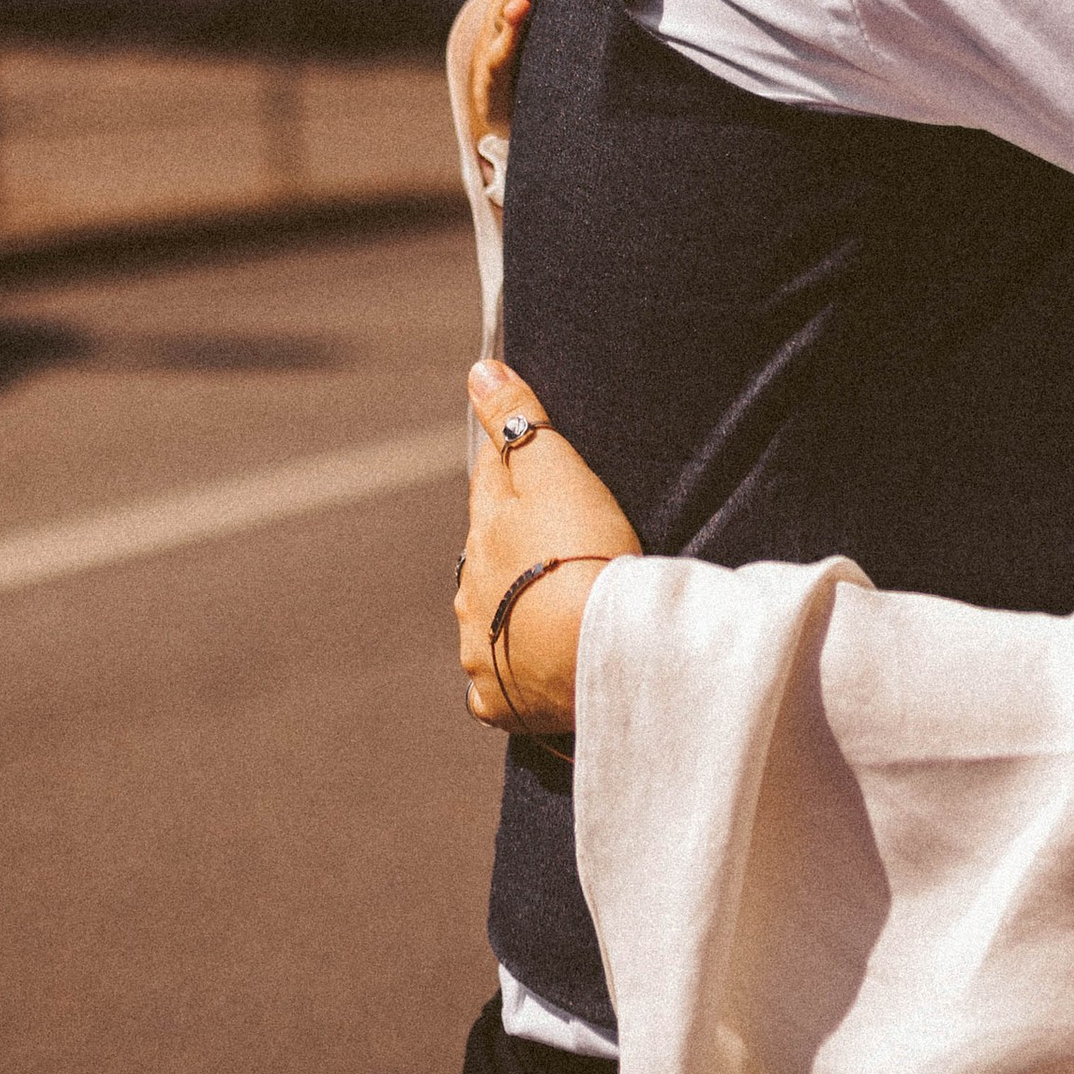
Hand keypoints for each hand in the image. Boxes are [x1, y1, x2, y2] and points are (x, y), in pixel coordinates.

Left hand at [456, 358, 641, 737]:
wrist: (605, 653)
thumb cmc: (588, 554)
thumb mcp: (559, 472)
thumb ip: (519, 420)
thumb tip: (478, 371)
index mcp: (483, 531)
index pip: (490, 481)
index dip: (516, 468)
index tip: (541, 464)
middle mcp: (468, 593)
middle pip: (489, 555)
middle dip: (515, 546)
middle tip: (566, 545)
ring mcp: (479, 650)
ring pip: (491, 619)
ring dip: (516, 610)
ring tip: (561, 610)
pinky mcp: (501, 702)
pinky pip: (501, 684)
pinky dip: (518, 674)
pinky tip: (544, 669)